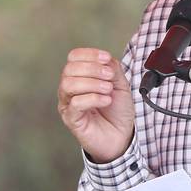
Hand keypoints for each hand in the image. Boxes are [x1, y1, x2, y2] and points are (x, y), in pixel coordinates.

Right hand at [57, 48, 134, 162]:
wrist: (122, 136)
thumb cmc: (117, 112)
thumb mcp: (120, 84)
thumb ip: (112, 69)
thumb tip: (104, 58)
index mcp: (80, 77)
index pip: (74, 57)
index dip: (89, 54)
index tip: (106, 58)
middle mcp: (71, 89)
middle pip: (69, 69)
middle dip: (92, 69)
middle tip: (109, 77)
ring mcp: (69, 104)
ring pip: (69, 84)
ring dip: (92, 83)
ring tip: (108, 90)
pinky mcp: (71, 119)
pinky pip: (75, 103)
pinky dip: (93, 98)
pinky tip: (106, 100)